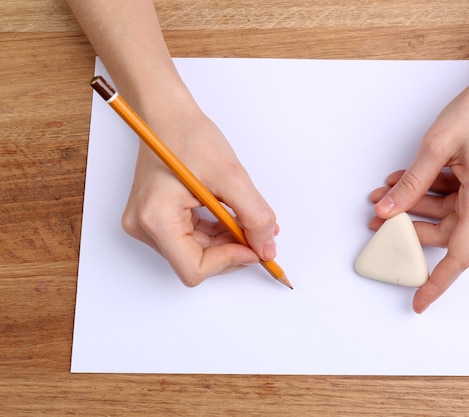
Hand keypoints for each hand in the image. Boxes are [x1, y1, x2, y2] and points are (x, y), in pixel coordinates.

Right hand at [121, 101, 277, 285]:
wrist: (166, 114)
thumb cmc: (189, 135)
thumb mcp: (231, 176)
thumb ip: (254, 215)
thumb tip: (266, 248)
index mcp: (155, 217)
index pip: (194, 268)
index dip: (230, 261)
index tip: (255, 246)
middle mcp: (143, 227)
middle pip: (195, 263)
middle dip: (231, 250)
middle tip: (257, 232)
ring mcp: (144, 224)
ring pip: (194, 253)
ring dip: (225, 242)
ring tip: (243, 218)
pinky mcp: (153, 219)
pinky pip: (189, 240)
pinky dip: (214, 233)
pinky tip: (227, 216)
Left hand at [371, 69, 468, 312]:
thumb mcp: (438, 145)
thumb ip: (410, 184)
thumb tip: (387, 211)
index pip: (458, 255)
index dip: (436, 282)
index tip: (418, 302)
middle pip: (445, 230)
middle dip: (408, 224)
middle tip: (376, 216)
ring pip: (449, 212)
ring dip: (416, 203)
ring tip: (385, 190)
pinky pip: (459, 197)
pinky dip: (433, 190)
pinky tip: (408, 178)